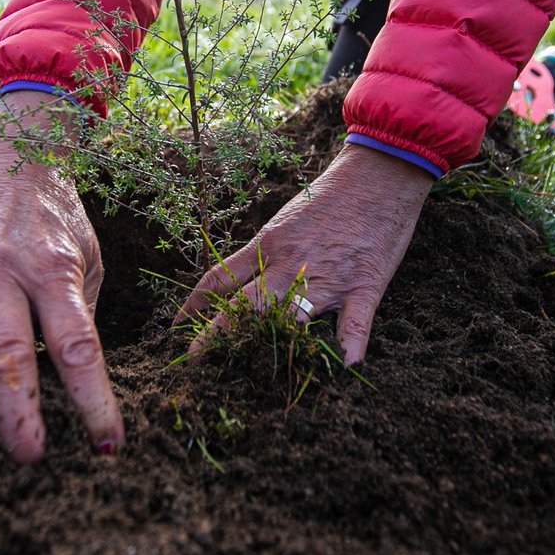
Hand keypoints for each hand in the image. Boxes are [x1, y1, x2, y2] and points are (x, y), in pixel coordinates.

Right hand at [0, 92, 122, 461]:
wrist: (15, 157)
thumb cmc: (60, 219)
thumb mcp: (90, 258)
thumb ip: (81, 314)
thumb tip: (73, 380)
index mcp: (55, 269)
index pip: (78, 345)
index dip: (92, 398)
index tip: (106, 444)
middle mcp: (4, 270)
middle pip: (8, 352)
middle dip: (18, 412)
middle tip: (28, 457)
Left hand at [178, 143, 433, 362]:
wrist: (378, 172)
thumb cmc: (333, 194)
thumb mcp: (287, 221)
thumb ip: (267, 253)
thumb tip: (243, 282)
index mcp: (268, 246)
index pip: (219, 279)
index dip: (193, 305)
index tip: (176, 327)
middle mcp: (290, 265)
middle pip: (243, 307)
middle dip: (216, 338)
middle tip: (195, 365)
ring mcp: (327, 277)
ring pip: (292, 319)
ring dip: (275, 350)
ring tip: (259, 381)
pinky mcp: (364, 284)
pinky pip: (355, 323)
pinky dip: (350, 346)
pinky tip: (344, 366)